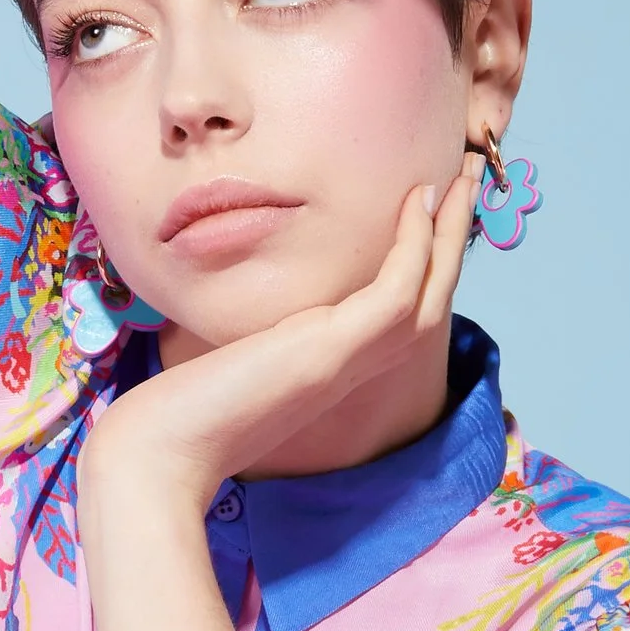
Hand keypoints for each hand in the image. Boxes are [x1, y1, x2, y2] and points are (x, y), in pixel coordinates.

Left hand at [85, 167, 479, 516]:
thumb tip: (244, 313)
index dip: (423, 261)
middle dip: (451, 237)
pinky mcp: (331, 351)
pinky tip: (415, 202)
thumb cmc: (180, 416)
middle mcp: (351, 366)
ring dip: (449, 232)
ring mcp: (347, 360)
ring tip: (462, 176)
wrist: (161, 454)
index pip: (399, 310)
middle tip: (468, 177)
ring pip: (429, 293)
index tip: (427, 207)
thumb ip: (255, 337)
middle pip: (429, 298)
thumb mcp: (232, 361)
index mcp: (333, 368)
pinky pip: (396, 291)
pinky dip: (414, 247)